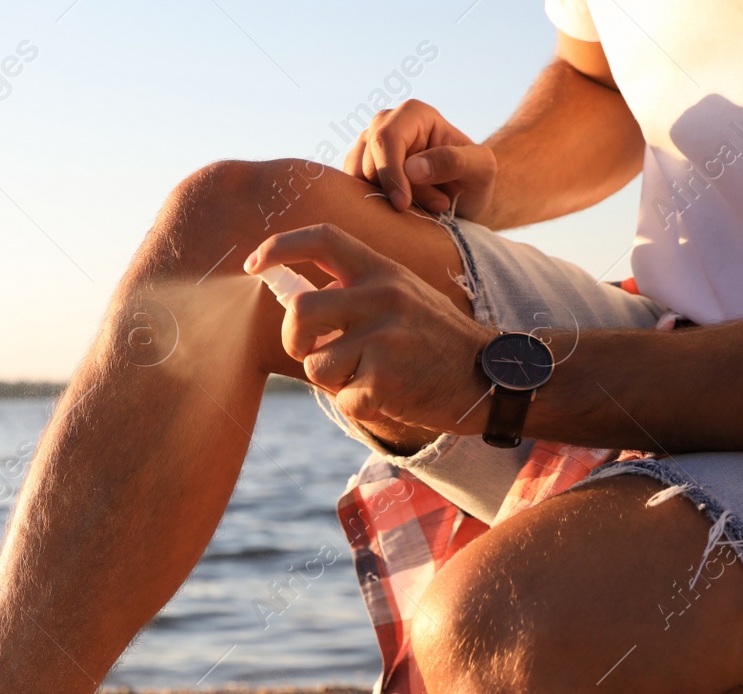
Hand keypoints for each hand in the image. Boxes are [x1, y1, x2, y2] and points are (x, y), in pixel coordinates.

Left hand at [246, 224, 498, 434]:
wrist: (489, 377)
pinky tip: (390, 394)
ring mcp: (384, 336)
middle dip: (294, 340)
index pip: (323, 239)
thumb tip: (295, 298)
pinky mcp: (385, 378)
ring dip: (334, 379)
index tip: (253, 264)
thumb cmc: (433, 340)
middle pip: (299, 312)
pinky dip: (358, 404)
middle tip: (314, 351)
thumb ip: (354, 292)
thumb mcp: (400, 297)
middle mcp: (382, 295)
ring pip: (316, 363)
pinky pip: (343, 398)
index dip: (279, 247)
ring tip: (371, 375)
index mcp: (382, 269)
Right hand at [344, 99, 496, 220]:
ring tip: (423, 209)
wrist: (465, 199)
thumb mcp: (481, 169)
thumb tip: (411, 167)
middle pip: (369, 163)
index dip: (391, 173)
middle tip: (433, 207)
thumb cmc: (475, 179)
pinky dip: (372, 207)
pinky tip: (400, 212)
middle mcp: (385, 125)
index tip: (403, 204)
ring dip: (384, 202)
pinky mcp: (358, 172)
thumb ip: (453, 162)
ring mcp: (367, 148)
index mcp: (413, 114)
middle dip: (394, 192)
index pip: (386, 139)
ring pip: (357, 180)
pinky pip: (351, 192)